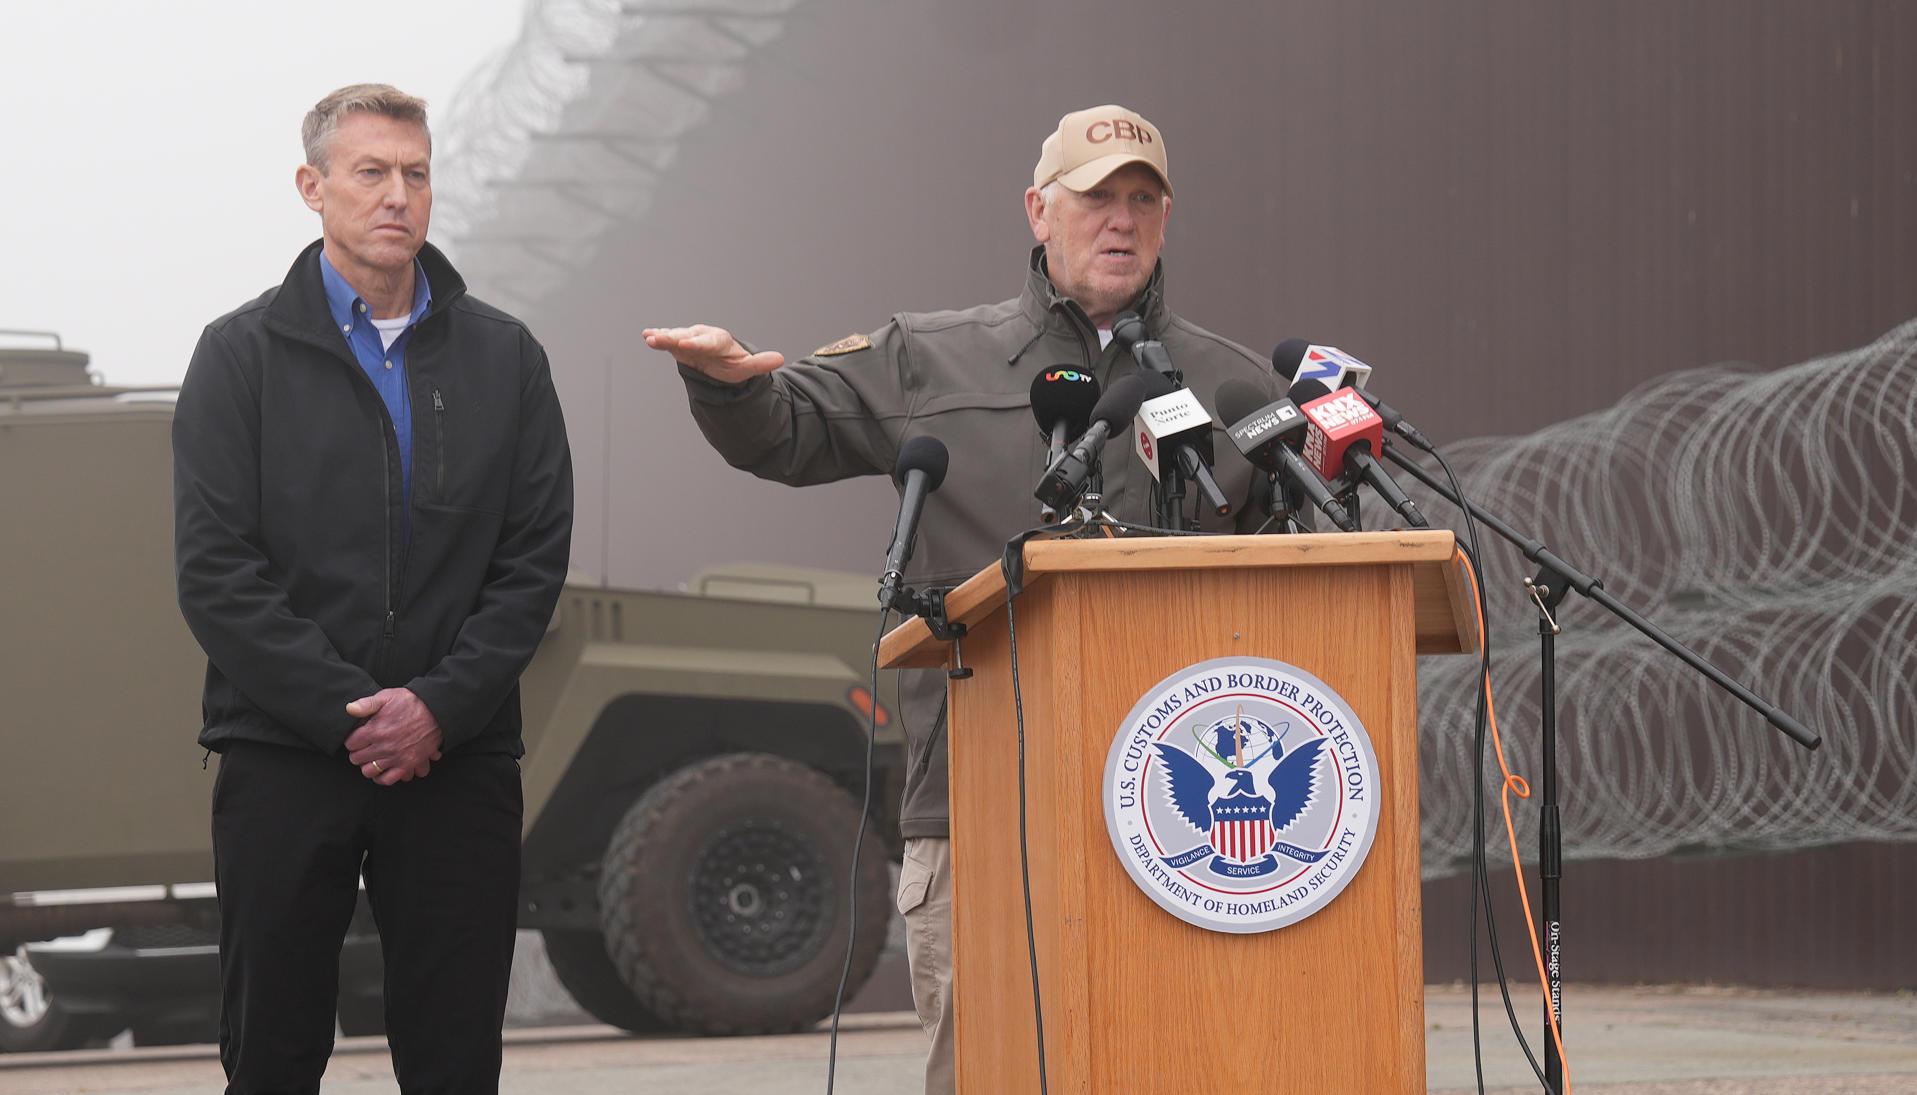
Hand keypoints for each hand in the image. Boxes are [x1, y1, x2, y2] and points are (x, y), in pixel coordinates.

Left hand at [344, 688, 444, 785]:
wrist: (437, 711)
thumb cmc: (412, 703)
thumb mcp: (387, 697)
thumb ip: (367, 704)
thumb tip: (349, 708)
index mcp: (375, 730)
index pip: (350, 743)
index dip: (352, 739)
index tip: (358, 737)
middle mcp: (383, 747)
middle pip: (357, 759)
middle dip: (358, 752)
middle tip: (365, 747)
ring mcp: (395, 757)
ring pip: (369, 771)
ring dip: (368, 765)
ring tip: (372, 758)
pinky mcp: (407, 764)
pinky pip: (388, 779)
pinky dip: (383, 777)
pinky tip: (383, 769)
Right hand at [642, 324, 784, 383]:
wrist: (721, 360)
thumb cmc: (734, 363)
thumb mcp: (747, 367)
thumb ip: (760, 363)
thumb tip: (781, 359)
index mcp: (718, 341)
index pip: (707, 342)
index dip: (697, 344)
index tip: (686, 345)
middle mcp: (701, 336)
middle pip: (687, 337)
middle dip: (674, 338)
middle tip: (662, 340)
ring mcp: (688, 339)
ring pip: (675, 337)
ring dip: (662, 337)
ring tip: (649, 338)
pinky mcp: (678, 345)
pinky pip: (668, 340)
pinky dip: (658, 338)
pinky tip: (646, 336)